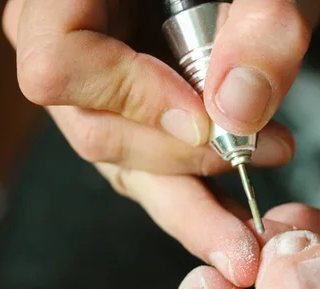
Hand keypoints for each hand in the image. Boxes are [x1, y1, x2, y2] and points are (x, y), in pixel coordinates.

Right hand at [2, 0, 319, 285]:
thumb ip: (260, 29)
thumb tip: (237, 112)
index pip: (59, 65)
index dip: (131, 100)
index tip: (204, 122)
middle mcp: (69, 45)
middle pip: (95, 131)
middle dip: (180, 167)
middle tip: (249, 177)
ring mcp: (96, 88)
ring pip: (124, 165)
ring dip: (191, 200)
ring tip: (243, 228)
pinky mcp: (130, 116)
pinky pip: (148, 167)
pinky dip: (194, 193)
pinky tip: (230, 216)